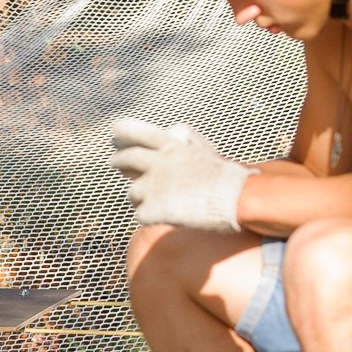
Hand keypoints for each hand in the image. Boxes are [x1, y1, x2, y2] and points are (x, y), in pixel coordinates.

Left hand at [109, 116, 253, 232]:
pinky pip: (141, 215)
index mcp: (171, 146)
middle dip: (118, 161)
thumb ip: (184, 143)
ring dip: (140, 197)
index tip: (114, 135)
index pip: (135, 132)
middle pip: (125, 160)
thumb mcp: (203, 149)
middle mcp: (157, 163)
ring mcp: (152, 187)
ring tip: (155, 201)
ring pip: (132, 192)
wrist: (236, 198)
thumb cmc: (225, 176)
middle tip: (117, 164)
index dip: (123, 133)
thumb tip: (171, 138)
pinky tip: (162, 218)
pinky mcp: (153, 210)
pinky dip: (149, 218)